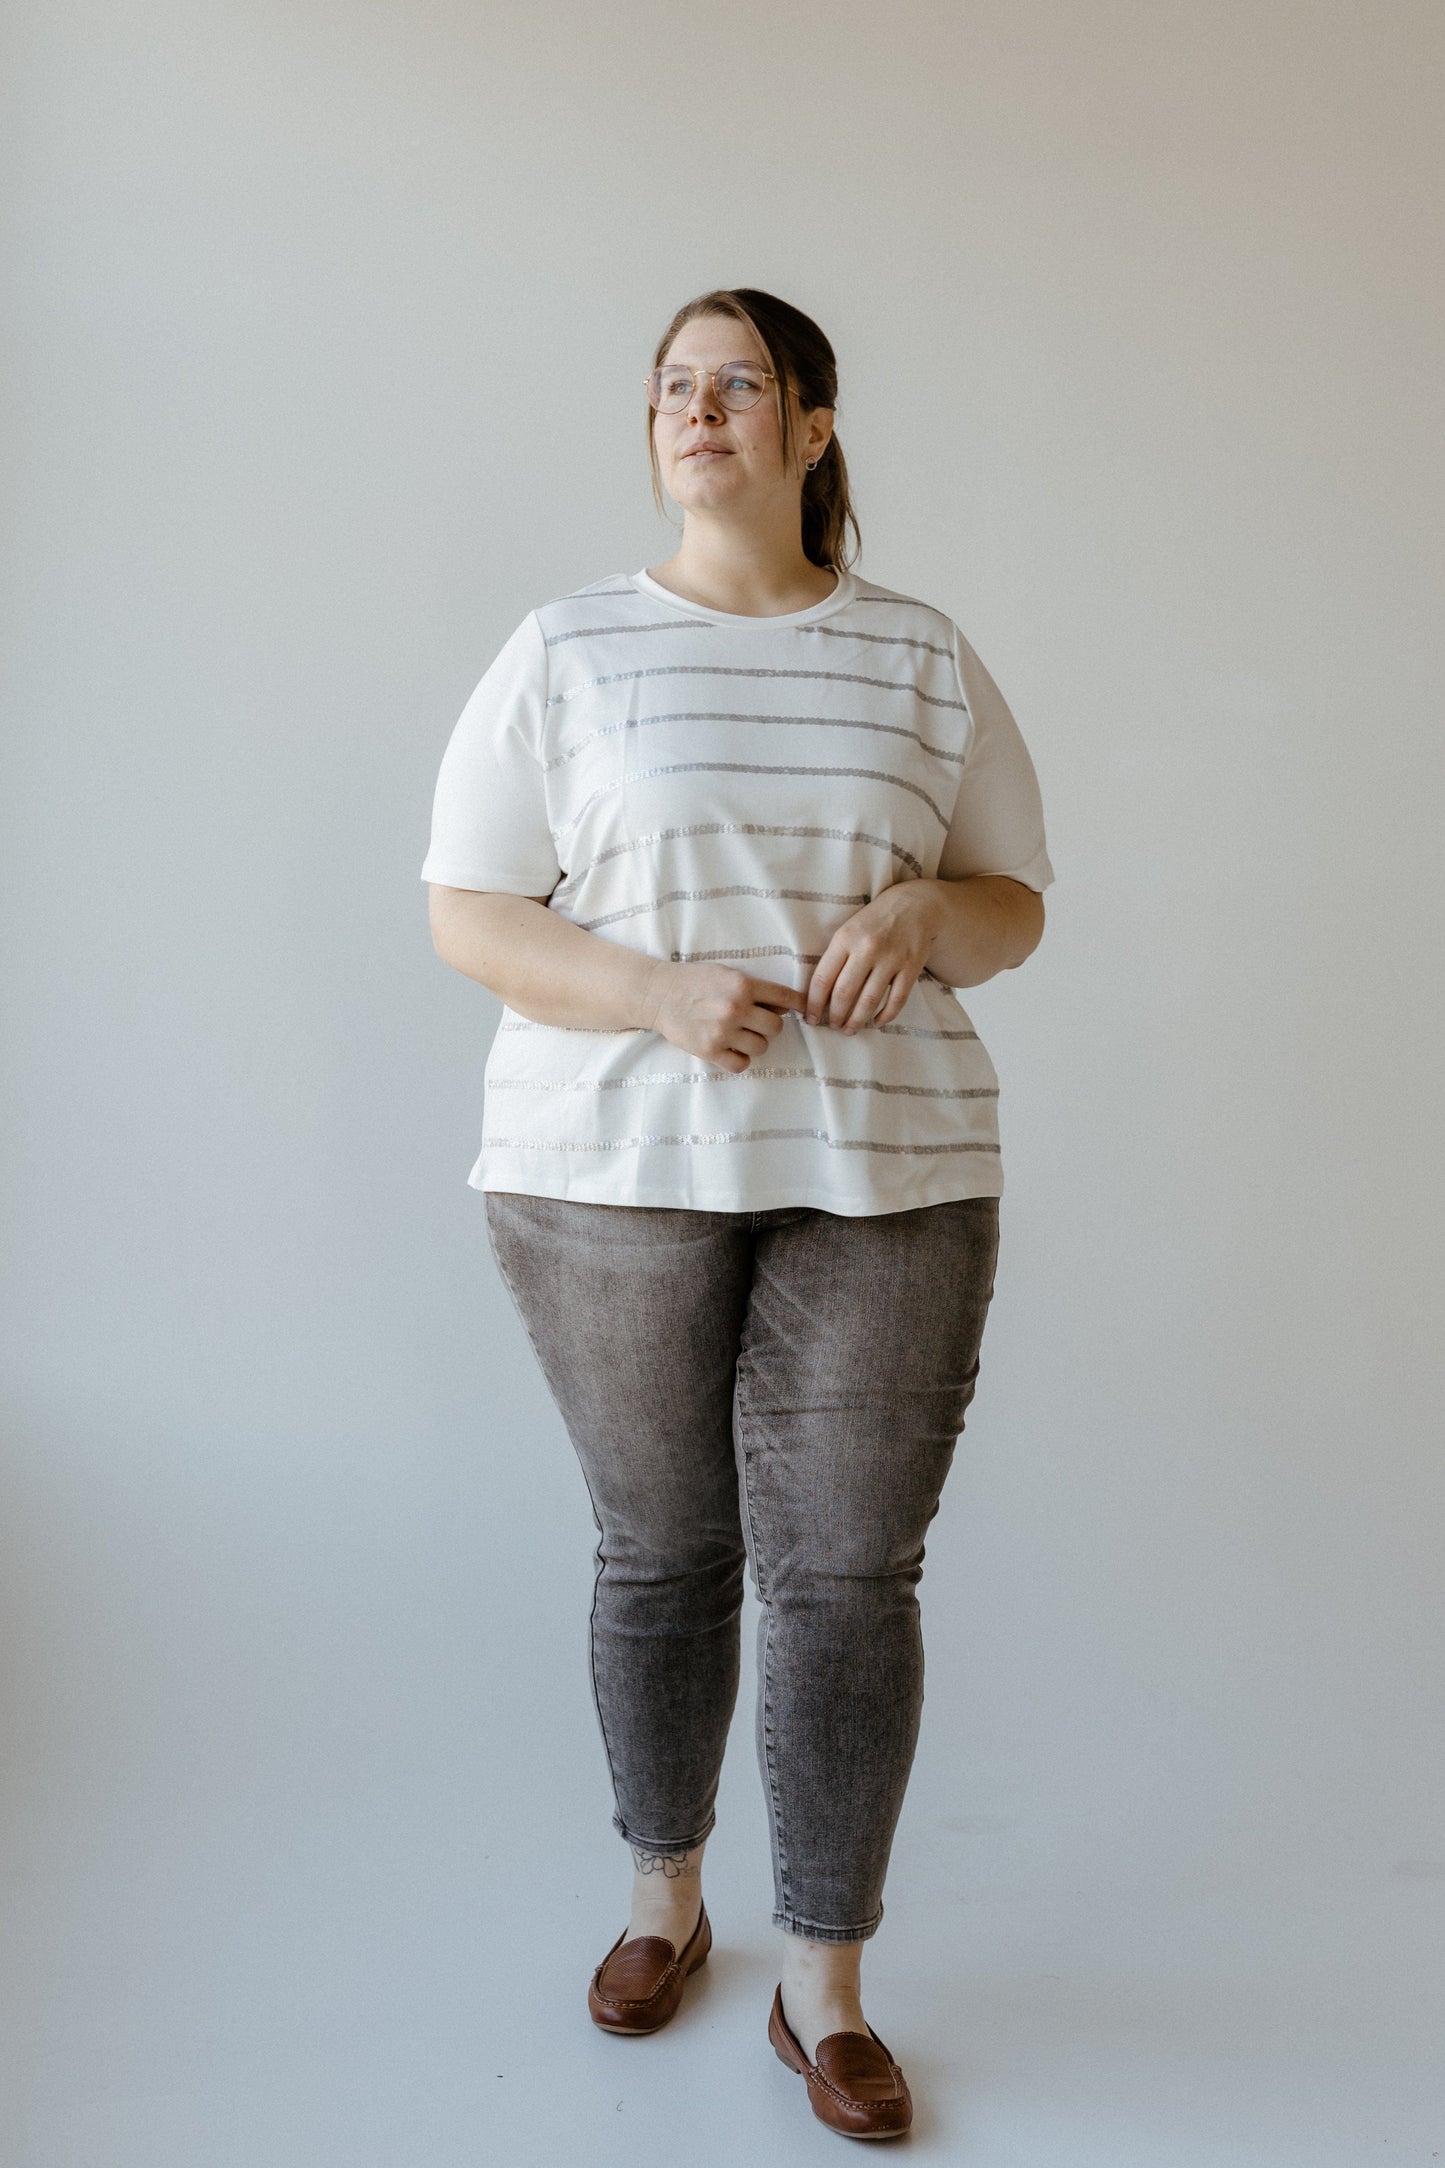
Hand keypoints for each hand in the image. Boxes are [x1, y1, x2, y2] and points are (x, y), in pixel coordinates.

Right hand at [641, 960, 808, 1071]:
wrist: (658, 994)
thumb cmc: (694, 981)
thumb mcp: (726, 974)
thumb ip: (754, 988)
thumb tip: (784, 1007)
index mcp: (742, 985)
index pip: (785, 997)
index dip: (798, 1004)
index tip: (804, 1010)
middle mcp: (735, 1008)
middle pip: (776, 1028)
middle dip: (769, 1026)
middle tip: (755, 1023)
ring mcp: (722, 1032)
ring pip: (761, 1047)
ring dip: (754, 1043)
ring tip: (740, 1035)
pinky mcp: (710, 1051)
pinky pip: (741, 1064)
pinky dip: (740, 1059)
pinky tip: (732, 1049)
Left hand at [805, 882, 939, 1031]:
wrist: (914, 904)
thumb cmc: (874, 921)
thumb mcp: (848, 931)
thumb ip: (835, 958)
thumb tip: (819, 995)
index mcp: (845, 939)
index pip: (822, 979)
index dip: (813, 1004)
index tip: (810, 1018)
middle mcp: (867, 949)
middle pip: (844, 994)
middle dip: (835, 1017)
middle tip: (832, 1026)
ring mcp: (891, 959)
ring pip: (869, 1001)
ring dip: (856, 1021)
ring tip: (849, 1029)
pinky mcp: (912, 967)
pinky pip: (896, 1000)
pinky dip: (885, 1016)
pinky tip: (876, 1022)